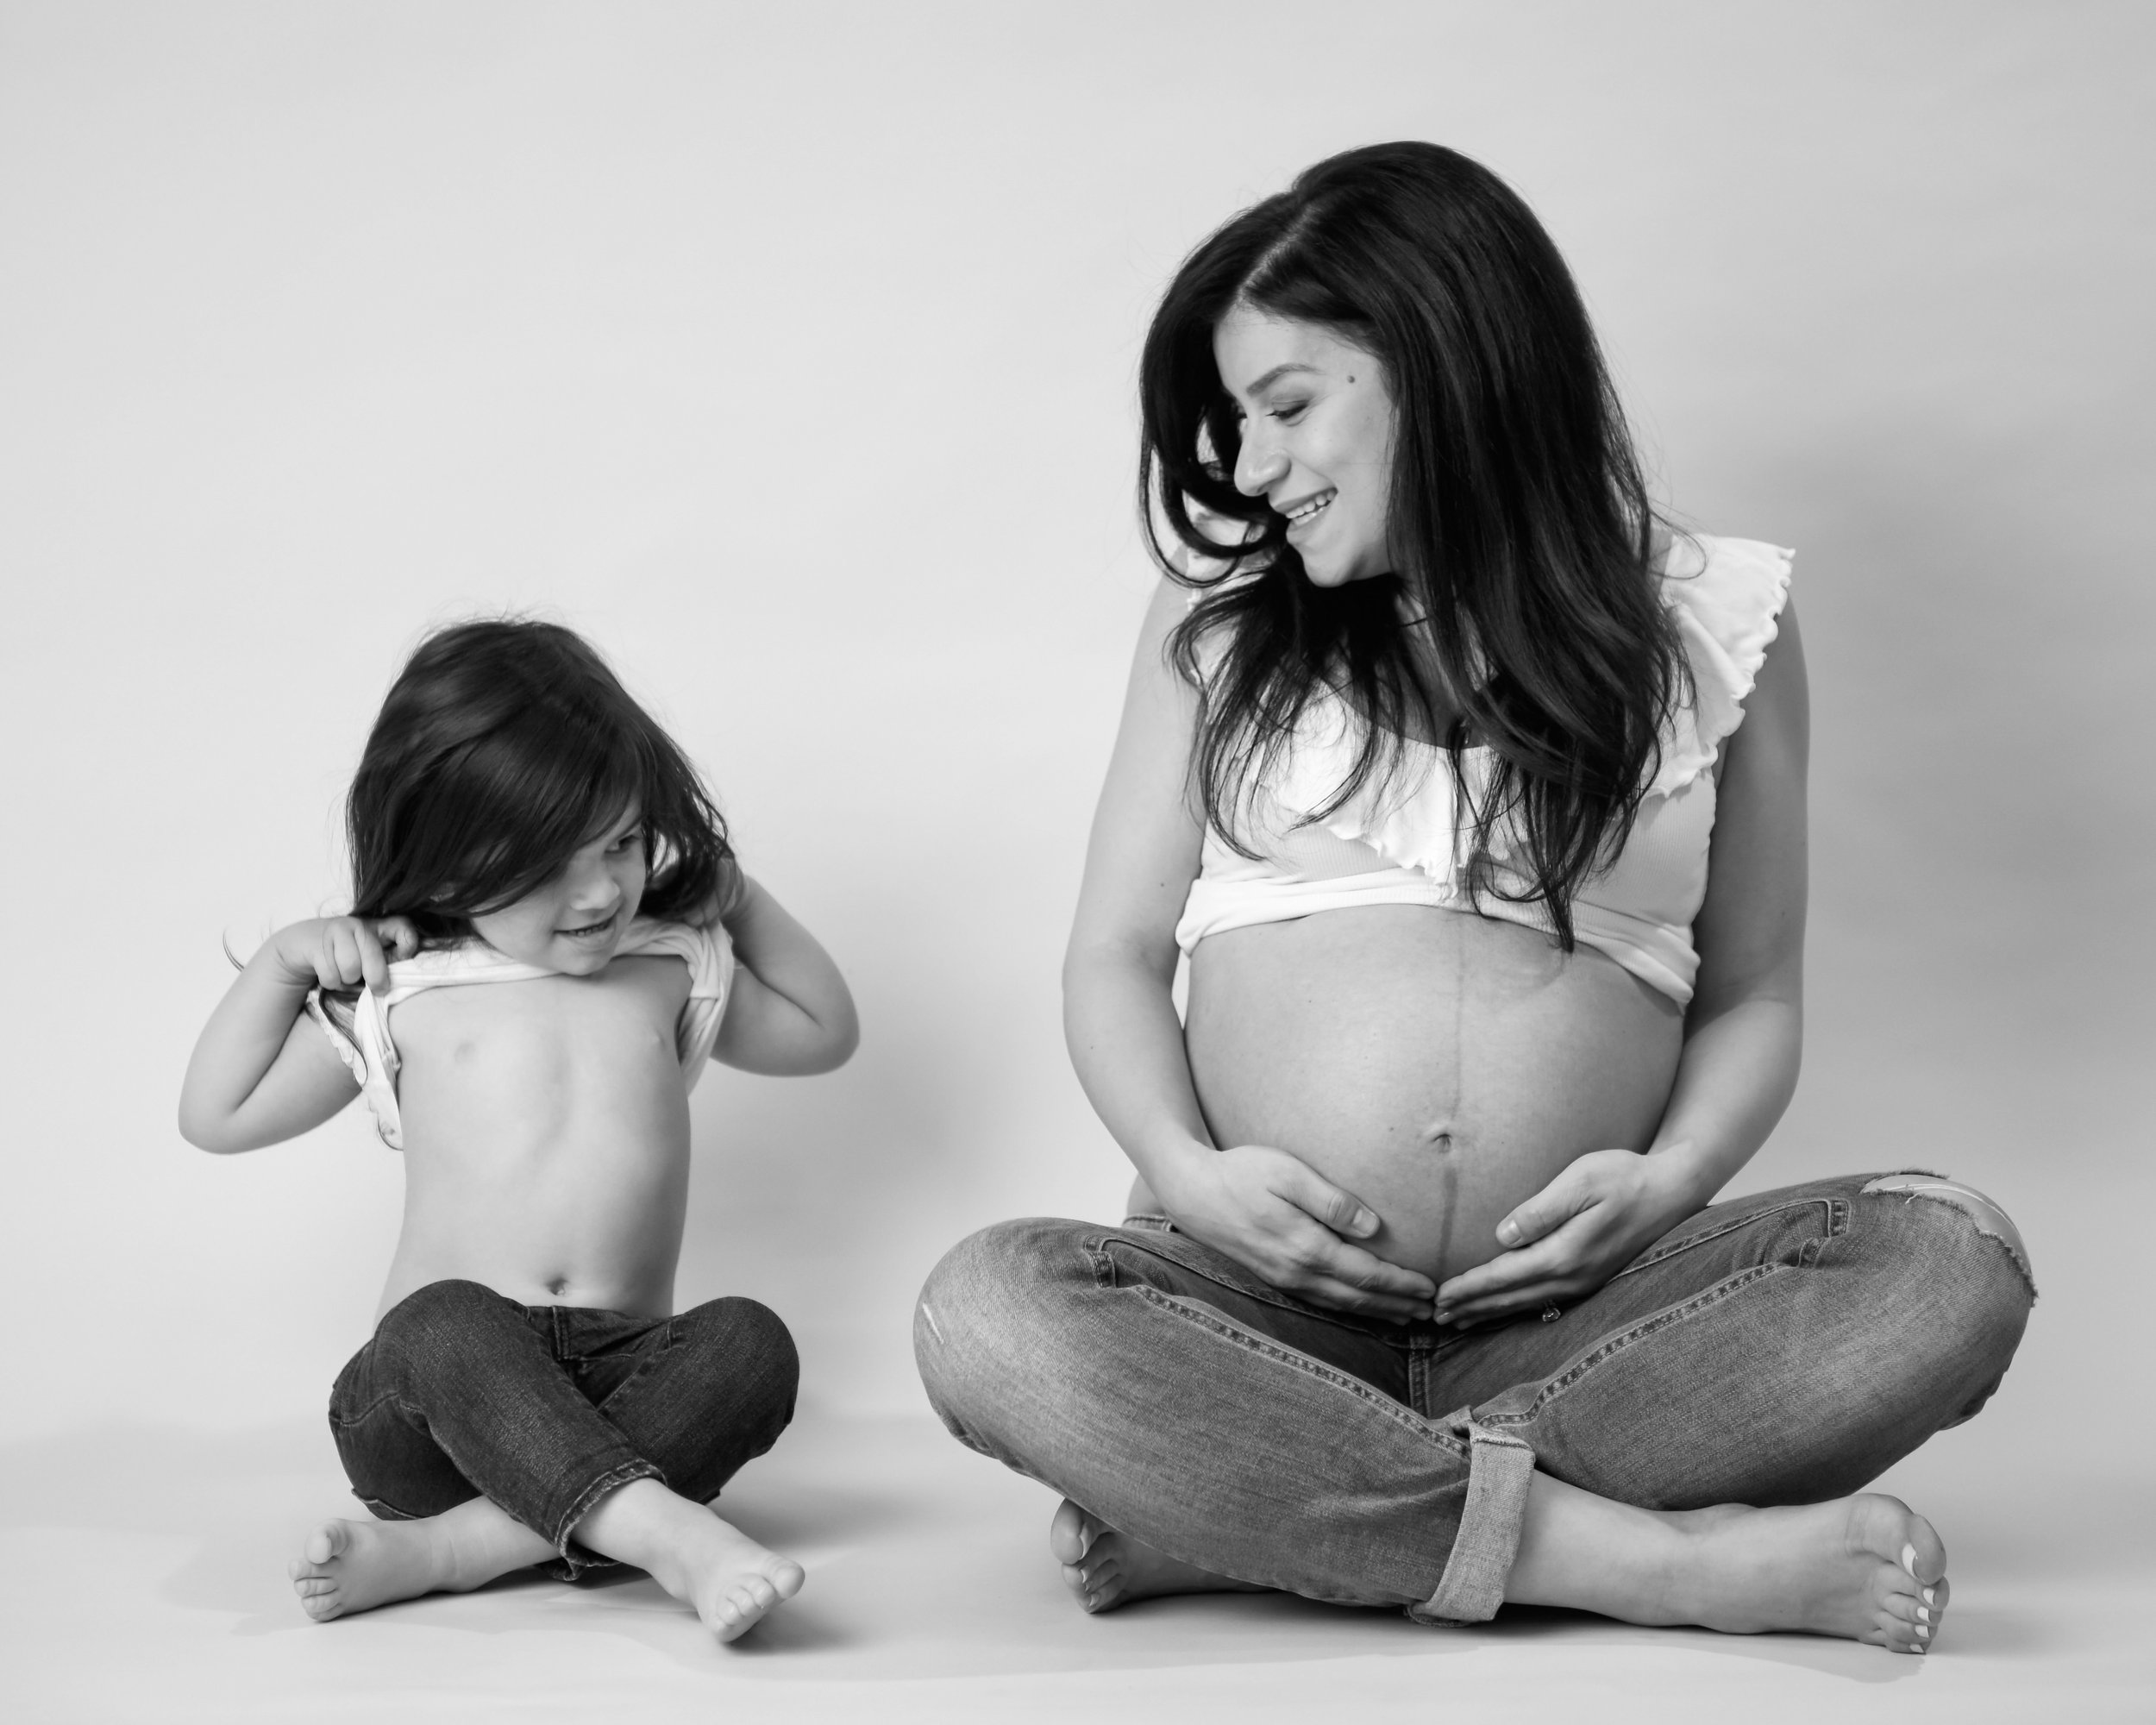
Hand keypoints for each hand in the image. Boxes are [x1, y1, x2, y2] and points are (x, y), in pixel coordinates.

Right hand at [271, 916, 419, 994]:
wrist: (305, 944)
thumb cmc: (346, 955)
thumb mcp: (370, 956)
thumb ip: (387, 963)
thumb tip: (397, 981)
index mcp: (378, 927)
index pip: (403, 926)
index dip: (409, 944)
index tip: (404, 959)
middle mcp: (358, 924)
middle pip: (373, 955)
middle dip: (375, 979)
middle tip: (376, 988)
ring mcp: (336, 931)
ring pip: (350, 968)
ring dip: (348, 981)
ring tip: (347, 976)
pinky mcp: (316, 944)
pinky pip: (330, 975)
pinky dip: (332, 983)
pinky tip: (331, 975)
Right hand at [1163, 1144, 1437, 1321]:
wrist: (1192, 1191)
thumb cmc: (1241, 1173)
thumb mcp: (1288, 1173)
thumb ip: (1332, 1201)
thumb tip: (1374, 1227)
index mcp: (1306, 1247)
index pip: (1366, 1274)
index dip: (1402, 1284)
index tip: (1432, 1288)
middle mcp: (1296, 1272)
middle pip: (1358, 1298)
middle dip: (1398, 1305)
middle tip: (1434, 1311)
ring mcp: (1283, 1279)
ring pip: (1340, 1305)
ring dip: (1378, 1312)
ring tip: (1408, 1315)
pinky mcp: (1274, 1277)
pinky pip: (1321, 1301)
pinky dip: (1350, 1308)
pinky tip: (1361, 1306)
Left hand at [1432, 1148, 1698, 1327]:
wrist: (1673, 1190)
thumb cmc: (1625, 1177)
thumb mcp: (1582, 1180)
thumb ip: (1541, 1210)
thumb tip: (1503, 1236)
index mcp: (1566, 1254)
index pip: (1504, 1276)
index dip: (1468, 1287)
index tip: (1437, 1295)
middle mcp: (1573, 1278)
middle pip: (1509, 1298)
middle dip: (1470, 1306)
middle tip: (1433, 1315)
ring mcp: (1584, 1283)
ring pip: (1525, 1303)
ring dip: (1489, 1312)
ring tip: (1458, 1319)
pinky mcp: (1590, 1278)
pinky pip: (1542, 1300)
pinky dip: (1514, 1307)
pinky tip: (1501, 1308)